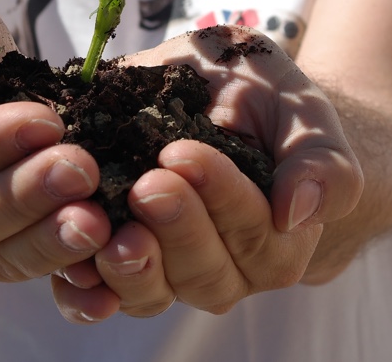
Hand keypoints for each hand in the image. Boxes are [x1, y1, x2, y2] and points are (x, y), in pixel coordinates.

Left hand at [50, 25, 362, 321]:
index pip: (256, 230)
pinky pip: (106, 293)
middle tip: (147, 184)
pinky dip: (86, 289)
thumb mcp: (301, 110)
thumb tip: (296, 212)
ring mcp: (177, 268)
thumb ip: (318, 159)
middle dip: (176, 227)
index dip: (220, 195)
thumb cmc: (266, 101)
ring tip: (108, 231)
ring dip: (132, 268)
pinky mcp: (129, 260)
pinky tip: (73, 267)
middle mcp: (231, 264)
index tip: (182, 152)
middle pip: (207, 271)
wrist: (223, 97)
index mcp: (279, 233)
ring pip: (157, 291)